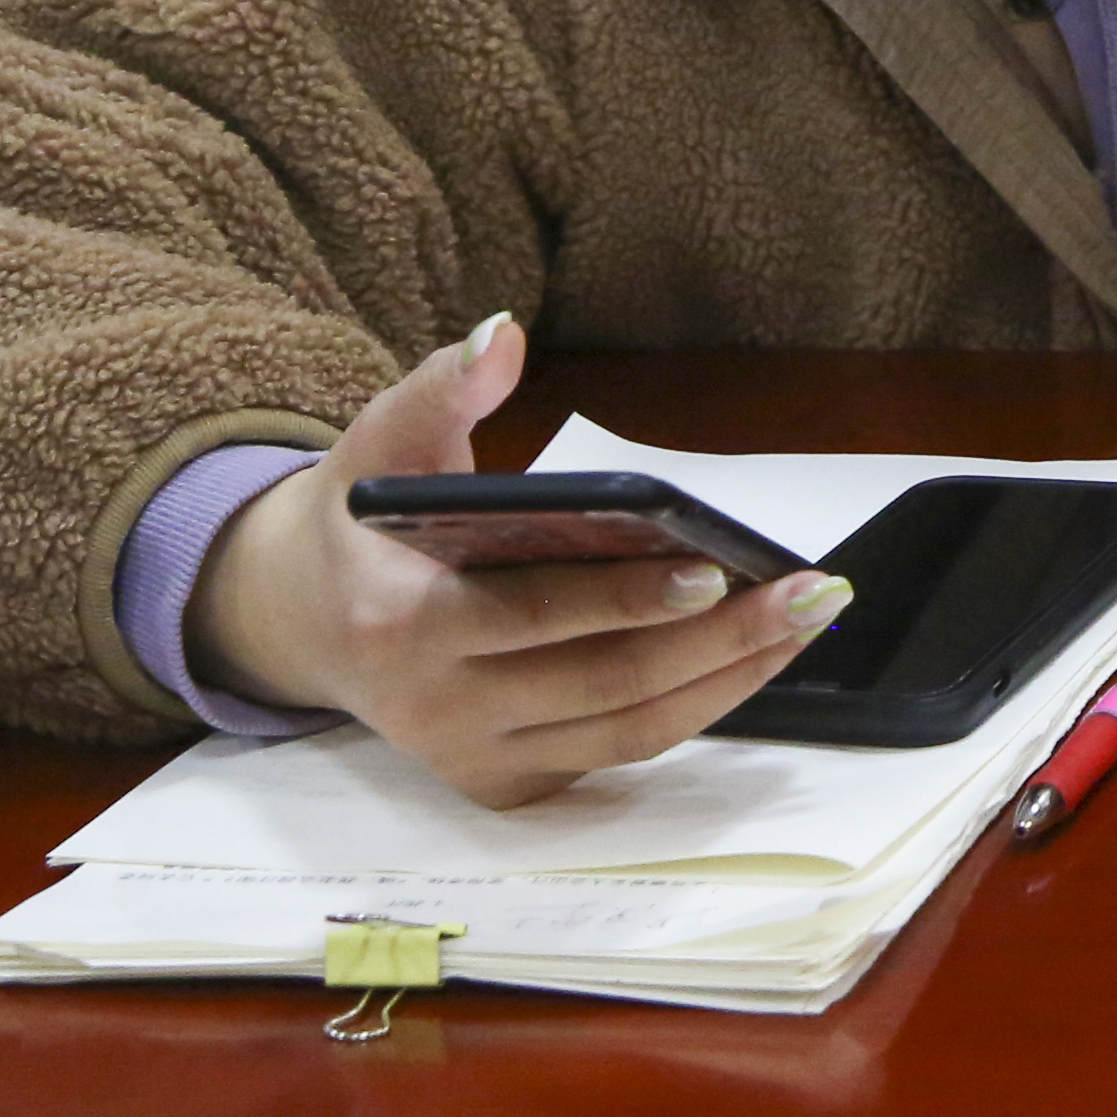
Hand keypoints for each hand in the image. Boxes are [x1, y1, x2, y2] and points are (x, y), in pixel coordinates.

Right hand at [187, 314, 847, 808]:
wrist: (306, 622)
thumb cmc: (366, 522)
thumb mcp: (380, 443)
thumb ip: (440, 386)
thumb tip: (502, 333)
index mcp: (402, 624)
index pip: (530, 616)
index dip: (623, 598)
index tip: (713, 567)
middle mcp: (437, 710)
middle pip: (601, 684)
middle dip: (716, 641)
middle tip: (810, 593)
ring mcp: (474, 758)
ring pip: (624, 731)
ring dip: (728, 679)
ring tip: (807, 619)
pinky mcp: (505, 783)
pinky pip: (617, 753)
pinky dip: (694, 709)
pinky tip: (755, 656)